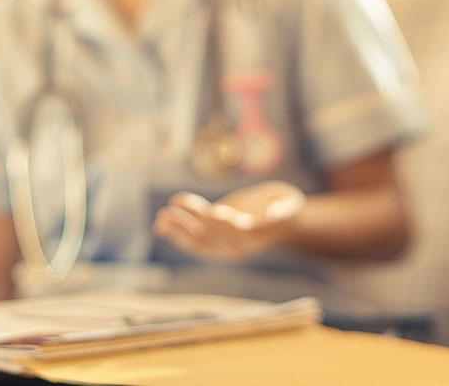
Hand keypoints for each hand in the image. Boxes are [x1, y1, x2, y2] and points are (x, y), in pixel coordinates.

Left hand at [153, 181, 306, 260]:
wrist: (280, 218)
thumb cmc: (285, 206)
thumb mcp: (287, 204)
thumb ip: (280, 210)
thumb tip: (272, 215)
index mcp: (253, 236)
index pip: (232, 231)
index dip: (218, 222)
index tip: (205, 211)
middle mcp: (235, 245)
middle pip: (209, 236)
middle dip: (188, 223)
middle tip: (170, 210)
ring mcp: (223, 243)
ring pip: (196, 241)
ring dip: (177, 230)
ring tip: (161, 218)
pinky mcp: (213, 237)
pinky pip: (192, 239)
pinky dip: (176, 233)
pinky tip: (161, 225)